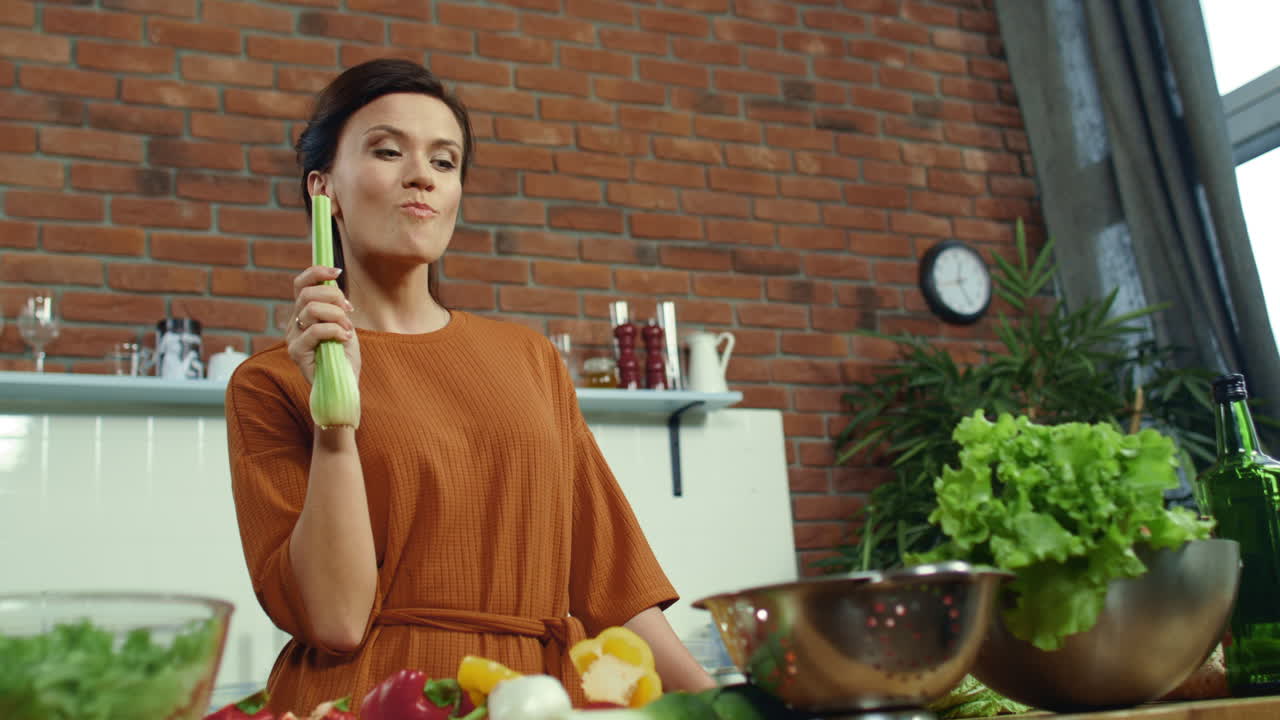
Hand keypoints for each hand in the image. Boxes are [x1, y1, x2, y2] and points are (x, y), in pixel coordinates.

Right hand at [288, 265, 360, 384]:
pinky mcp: (296, 352)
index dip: (316, 272)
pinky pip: (315, 330)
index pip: (300, 284)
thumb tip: (333, 280)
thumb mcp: (344, 323)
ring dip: (337, 315)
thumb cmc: (345, 355)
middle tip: (349, 311)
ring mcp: (293, 337)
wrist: (345, 383)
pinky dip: (335, 330)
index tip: (337, 271)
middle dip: (334, 296)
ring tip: (347, 329)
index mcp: (303, 313)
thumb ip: (335, 305)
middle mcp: (294, 322)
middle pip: (307, 293)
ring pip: (312, 309)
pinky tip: (344, 338)